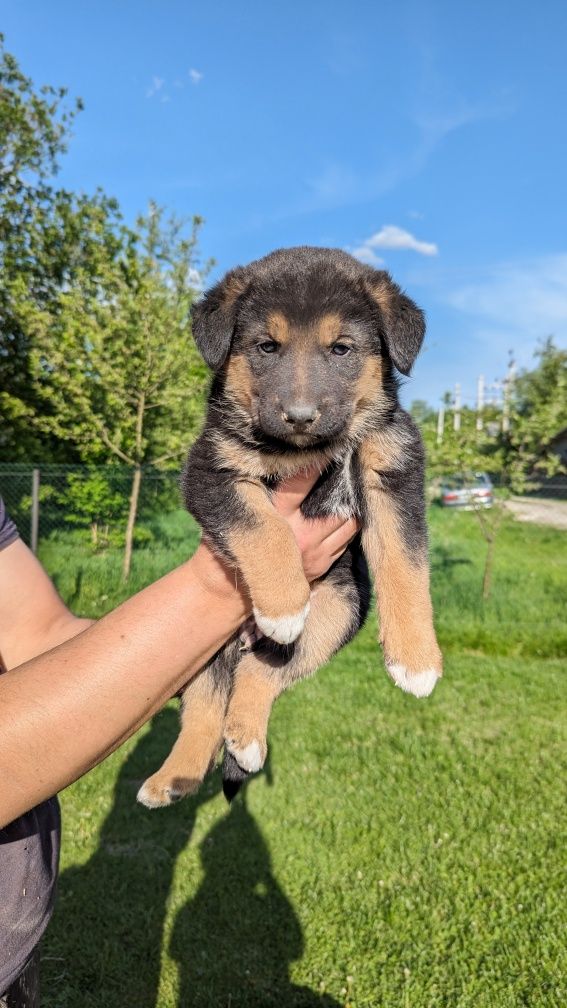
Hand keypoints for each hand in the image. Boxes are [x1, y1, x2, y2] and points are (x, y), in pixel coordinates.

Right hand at [191, 468, 359, 603]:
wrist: (239, 584)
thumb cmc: (243, 536)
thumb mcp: (248, 508)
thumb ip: (264, 486)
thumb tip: (287, 457)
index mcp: (276, 514)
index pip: (299, 483)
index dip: (316, 465)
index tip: (330, 449)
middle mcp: (297, 533)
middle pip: (334, 505)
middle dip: (345, 488)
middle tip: (354, 470)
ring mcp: (312, 551)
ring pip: (347, 523)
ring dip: (352, 508)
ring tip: (355, 492)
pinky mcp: (321, 564)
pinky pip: (346, 540)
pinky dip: (350, 526)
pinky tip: (349, 515)